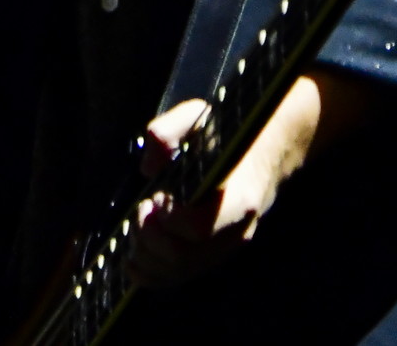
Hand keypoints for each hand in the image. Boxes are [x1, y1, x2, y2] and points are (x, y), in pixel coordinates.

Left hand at [128, 71, 376, 289]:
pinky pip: (177, 280)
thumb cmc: (227, 134)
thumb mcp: (200, 116)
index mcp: (239, 197)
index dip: (169, 218)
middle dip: (149, 236)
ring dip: (145, 255)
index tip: (156, 196)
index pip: (200, 228)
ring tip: (137, 225)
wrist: (264, 152)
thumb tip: (147, 167)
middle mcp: (235, 233)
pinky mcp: (211, 258)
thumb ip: (170, 130)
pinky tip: (132, 258)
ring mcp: (224, 250)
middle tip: (141, 208)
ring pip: (177, 273)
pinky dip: (149, 275)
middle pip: (182, 256)